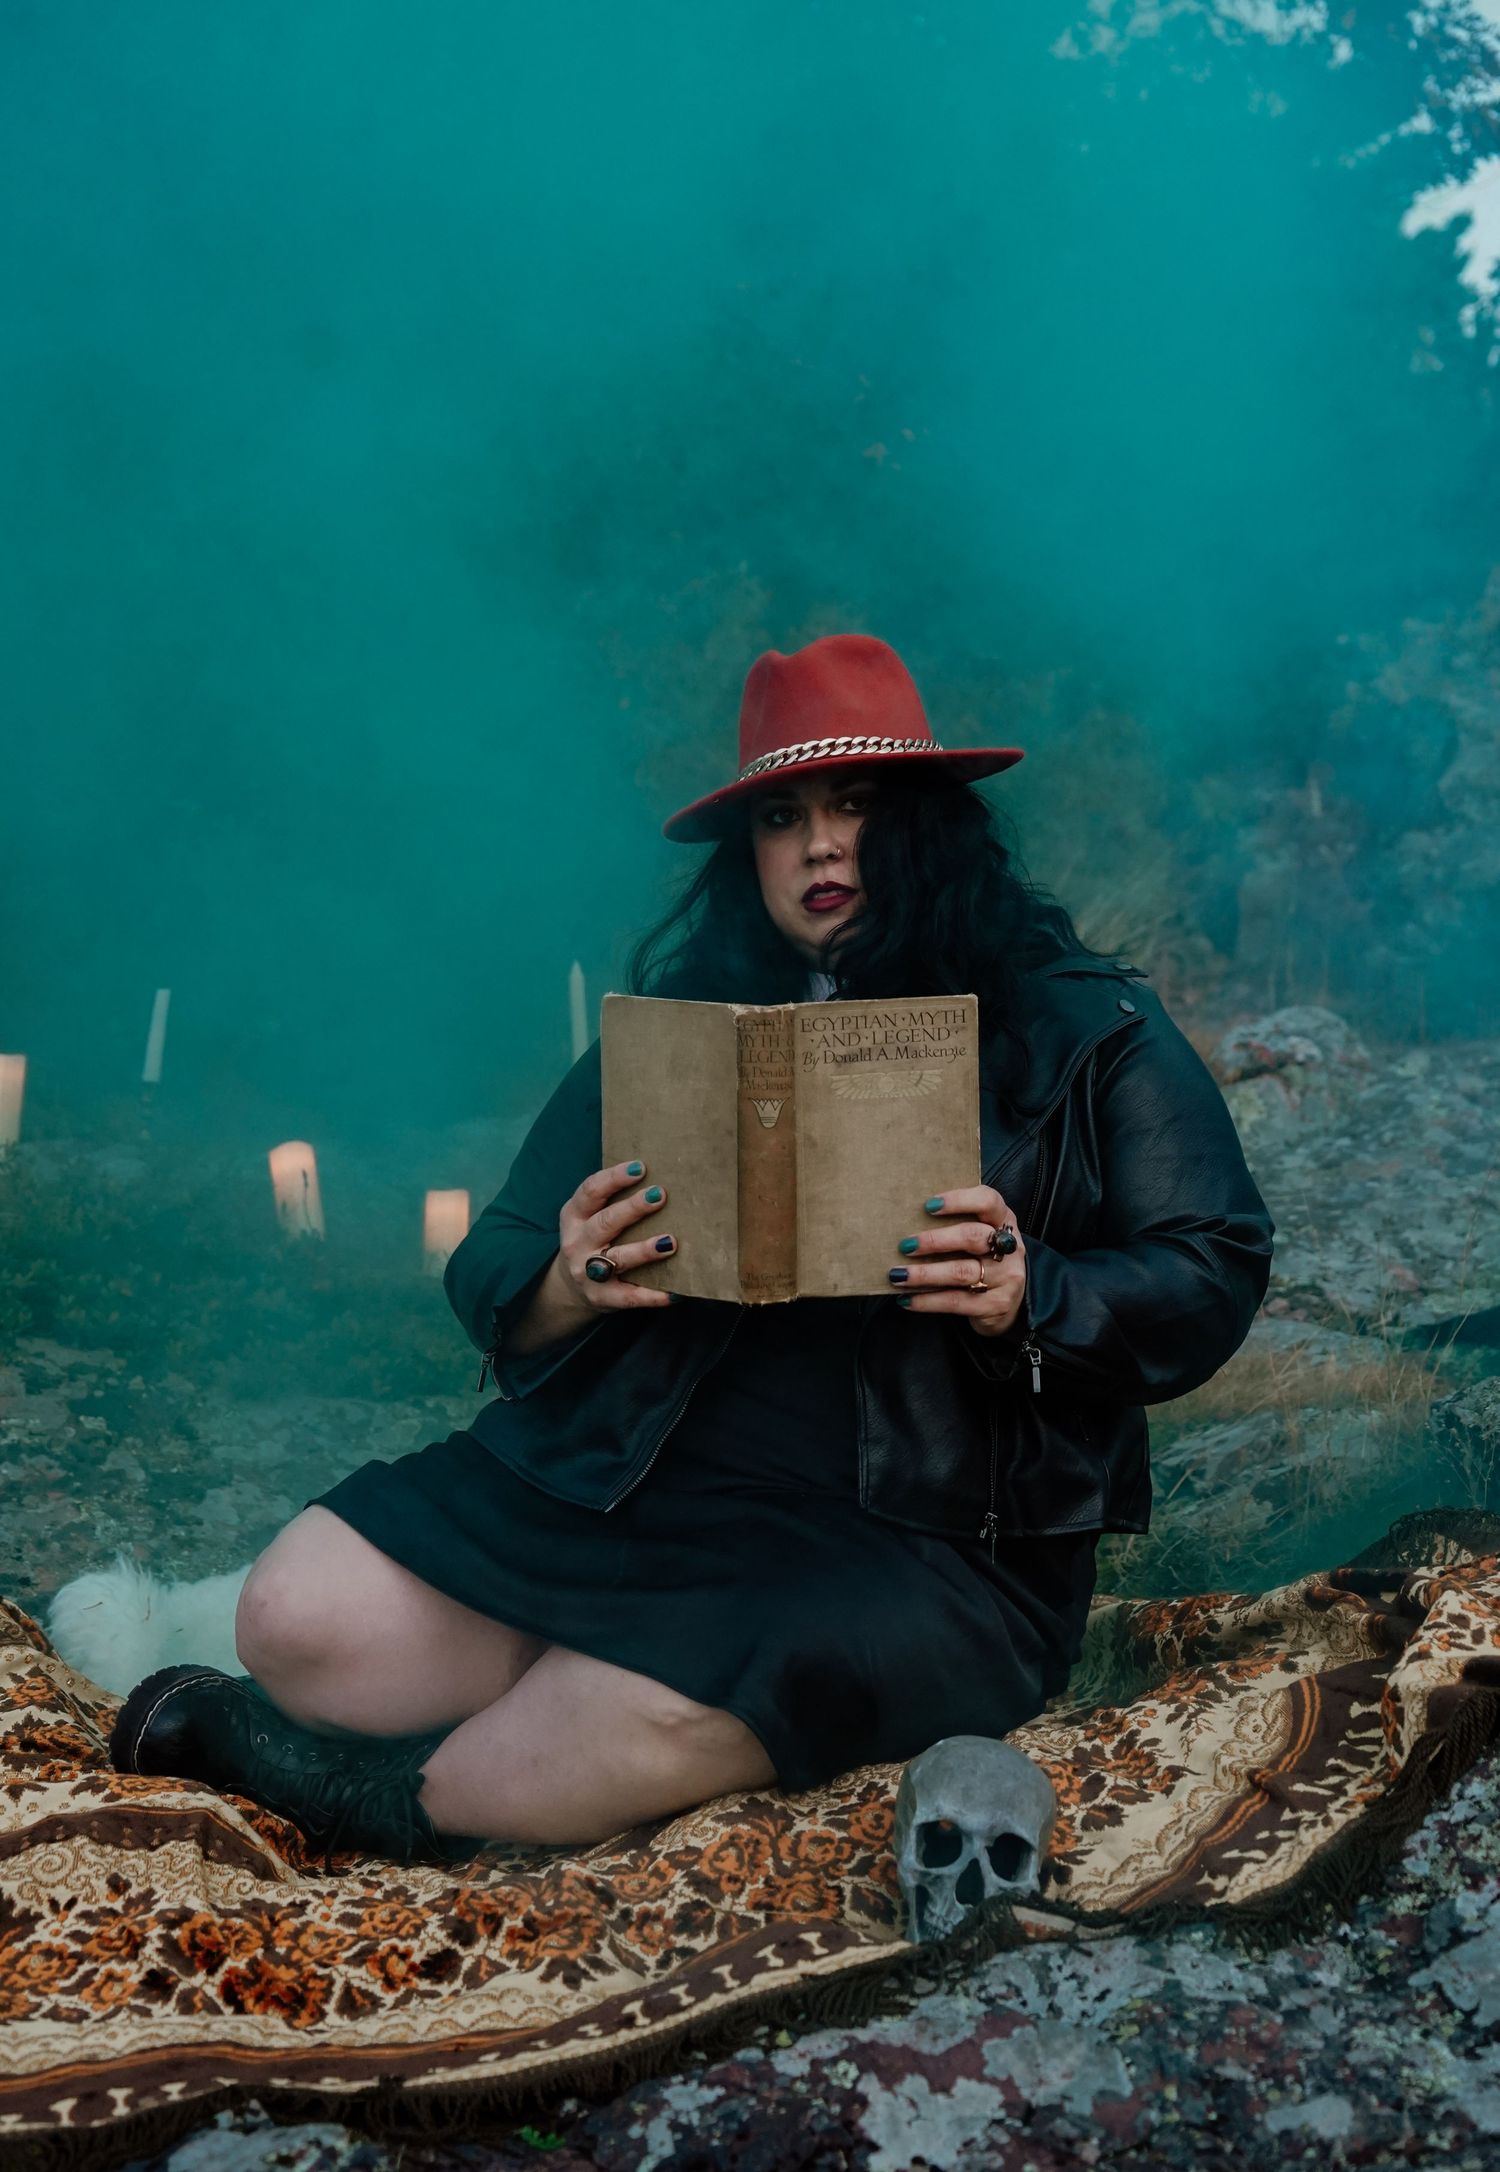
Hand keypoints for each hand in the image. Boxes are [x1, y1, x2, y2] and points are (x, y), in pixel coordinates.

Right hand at [553, 1159, 676, 1317]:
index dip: (614, 1178)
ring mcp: (588, 1273)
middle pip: (606, 1222)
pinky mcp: (602, 1298)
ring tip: (670, 1242)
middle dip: (633, 1208)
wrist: (569, 1288)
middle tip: (660, 1195)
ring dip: (644, 1250)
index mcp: (573, 1216)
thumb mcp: (588, 1217)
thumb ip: (611, 1199)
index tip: (640, 1167)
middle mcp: (577, 1243)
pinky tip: (675, 1293)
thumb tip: (658, 1173)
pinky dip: (652, 1295)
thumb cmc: (592, 1240)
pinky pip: (630, 1297)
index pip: (591, 1192)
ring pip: (618, 1259)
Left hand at [888, 1185, 1026, 1339]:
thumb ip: (955, 1224)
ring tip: (898, 1275)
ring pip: (961, 1272)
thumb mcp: (980, 1236)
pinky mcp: (996, 1305)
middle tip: (905, 1246)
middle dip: (935, 1240)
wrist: (1011, 1304)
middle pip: (972, 1236)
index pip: (988, 1201)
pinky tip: (907, 1299)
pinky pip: (956, 1301)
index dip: (959, 1200)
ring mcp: (1006, 1278)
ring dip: (924, 1273)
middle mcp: (1009, 1248)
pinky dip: (927, 1300)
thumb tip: (908, 1220)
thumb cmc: (983, 1259)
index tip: (928, 1206)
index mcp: (1003, 1221)